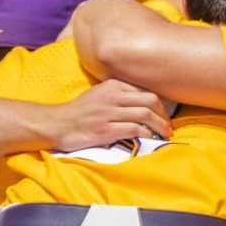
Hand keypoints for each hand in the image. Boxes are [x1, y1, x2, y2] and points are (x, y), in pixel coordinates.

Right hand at [50, 80, 170, 152]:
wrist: (57, 124)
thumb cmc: (79, 111)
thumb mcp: (99, 94)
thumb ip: (118, 94)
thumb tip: (140, 102)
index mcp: (113, 85)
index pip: (145, 90)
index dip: (160, 103)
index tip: (164, 114)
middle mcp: (113, 96)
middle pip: (150, 100)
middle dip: (164, 114)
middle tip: (168, 125)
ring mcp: (109, 113)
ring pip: (145, 115)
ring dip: (160, 126)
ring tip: (165, 134)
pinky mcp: (106, 130)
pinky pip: (135, 129)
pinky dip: (147, 134)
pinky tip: (151, 139)